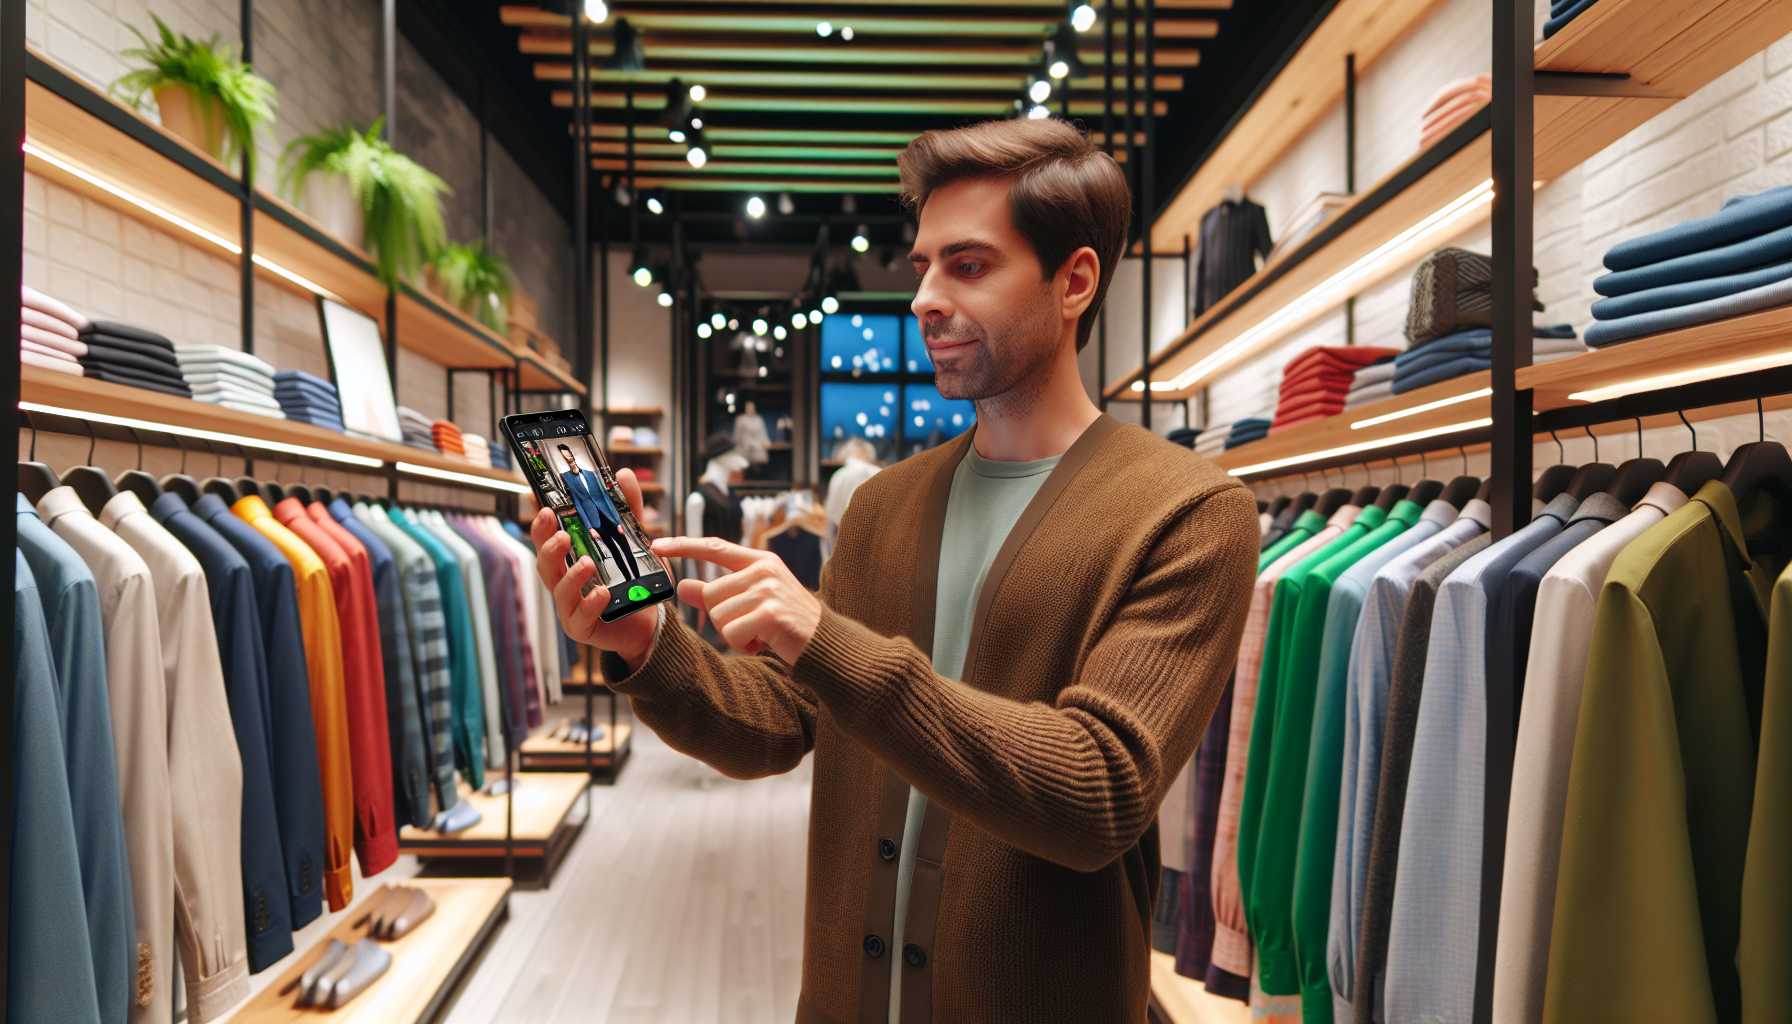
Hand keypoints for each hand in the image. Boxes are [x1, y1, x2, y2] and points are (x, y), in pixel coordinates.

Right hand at [530, 466, 657, 669]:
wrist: (650, 619)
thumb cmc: (634, 579)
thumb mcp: (635, 539)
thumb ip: (628, 509)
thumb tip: (622, 475)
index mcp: (570, 558)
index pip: (548, 536)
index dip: (539, 519)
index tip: (535, 498)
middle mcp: (564, 580)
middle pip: (545, 561)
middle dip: (546, 543)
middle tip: (556, 527)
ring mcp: (570, 605)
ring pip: (559, 589)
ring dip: (570, 574)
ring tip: (586, 562)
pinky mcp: (583, 626)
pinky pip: (580, 617)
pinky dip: (590, 604)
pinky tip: (601, 593)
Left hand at [650, 535, 821, 662]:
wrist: (824, 644)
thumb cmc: (785, 624)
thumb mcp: (750, 602)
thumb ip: (715, 593)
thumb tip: (681, 586)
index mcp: (760, 561)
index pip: (715, 547)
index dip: (684, 546)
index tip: (657, 544)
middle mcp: (764, 570)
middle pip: (711, 594)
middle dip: (722, 618)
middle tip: (749, 627)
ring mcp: (769, 590)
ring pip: (719, 615)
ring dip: (733, 634)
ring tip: (759, 634)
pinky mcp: (771, 613)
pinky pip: (732, 633)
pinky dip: (742, 645)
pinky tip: (763, 643)